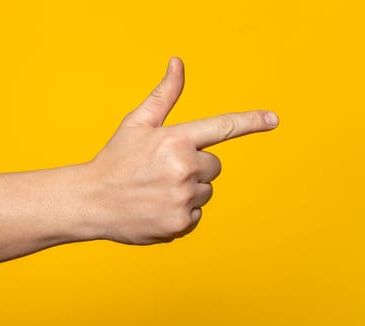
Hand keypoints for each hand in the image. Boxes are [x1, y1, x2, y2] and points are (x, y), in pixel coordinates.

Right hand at [85, 57, 278, 244]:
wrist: (91, 201)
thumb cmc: (115, 160)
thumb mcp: (136, 124)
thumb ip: (163, 95)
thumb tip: (177, 63)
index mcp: (175, 140)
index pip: (221, 128)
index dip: (250, 121)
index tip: (273, 119)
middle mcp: (183, 169)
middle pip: (214, 166)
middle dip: (195, 166)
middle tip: (163, 171)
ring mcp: (182, 198)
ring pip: (205, 192)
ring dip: (188, 190)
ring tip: (156, 191)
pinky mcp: (180, 224)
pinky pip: (195, 215)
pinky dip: (180, 213)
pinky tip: (156, 208)